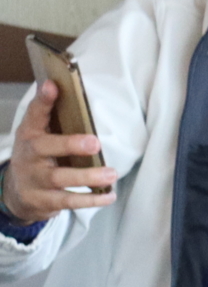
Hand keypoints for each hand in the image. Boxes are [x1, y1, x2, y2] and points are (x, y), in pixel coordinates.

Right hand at [2, 82, 117, 224]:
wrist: (16, 193)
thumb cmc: (37, 158)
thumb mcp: (39, 137)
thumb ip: (53, 119)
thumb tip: (69, 89)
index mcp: (30, 134)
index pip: (34, 114)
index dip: (43, 100)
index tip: (53, 85)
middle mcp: (29, 155)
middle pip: (44, 147)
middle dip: (69, 144)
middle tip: (95, 143)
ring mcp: (34, 179)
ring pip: (59, 178)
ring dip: (87, 176)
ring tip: (111, 174)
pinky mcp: (43, 200)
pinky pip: (68, 201)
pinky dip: (91, 199)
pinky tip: (109, 196)